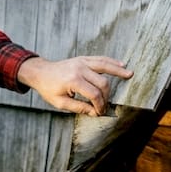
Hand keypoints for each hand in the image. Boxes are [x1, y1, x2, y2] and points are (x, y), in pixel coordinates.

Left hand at [17, 56, 132, 115]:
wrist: (40, 72)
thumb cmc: (48, 88)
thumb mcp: (60, 103)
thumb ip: (79, 108)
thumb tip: (95, 113)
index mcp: (73, 80)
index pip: (94, 94)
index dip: (100, 105)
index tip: (100, 112)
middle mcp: (79, 69)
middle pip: (102, 82)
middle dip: (107, 95)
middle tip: (105, 105)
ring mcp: (82, 61)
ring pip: (105, 65)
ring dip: (118, 71)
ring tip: (130, 74)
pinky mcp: (83, 59)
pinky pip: (100, 59)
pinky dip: (111, 62)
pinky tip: (121, 65)